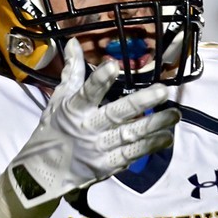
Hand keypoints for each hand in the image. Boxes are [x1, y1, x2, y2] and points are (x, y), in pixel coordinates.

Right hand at [0, 41, 179, 217]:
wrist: (42, 174)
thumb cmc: (52, 132)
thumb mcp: (57, 101)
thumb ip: (71, 73)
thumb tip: (73, 43)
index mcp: (73, 111)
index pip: (86, 93)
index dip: (99, 80)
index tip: (113, 65)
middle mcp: (87, 129)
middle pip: (116, 114)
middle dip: (141, 102)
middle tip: (163, 91)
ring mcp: (99, 149)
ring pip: (130, 135)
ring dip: (155, 125)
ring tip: (175, 114)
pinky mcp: (107, 166)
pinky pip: (132, 154)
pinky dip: (150, 146)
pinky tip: (167, 137)